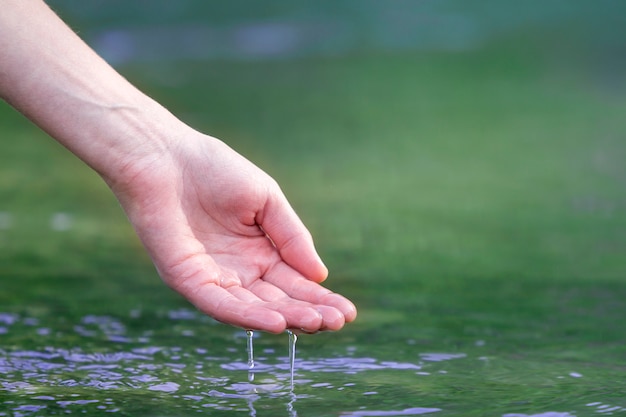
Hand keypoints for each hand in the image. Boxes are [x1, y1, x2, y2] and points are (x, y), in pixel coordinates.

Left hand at [109, 130, 356, 332]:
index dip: (320, 297)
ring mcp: (213, 278)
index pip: (294, 282)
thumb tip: (320, 275)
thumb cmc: (215, 170)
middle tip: (338, 322)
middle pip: (279, 300)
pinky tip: (276, 322)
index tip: (348, 311)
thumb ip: (292, 236)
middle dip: (309, 312)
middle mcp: (239, 271)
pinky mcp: (188, 279)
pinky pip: (220, 304)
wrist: (165, 156)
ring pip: (254, 307)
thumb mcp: (267, 200)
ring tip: (317, 324)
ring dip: (286, 318)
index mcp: (259, 251)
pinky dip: (247, 315)